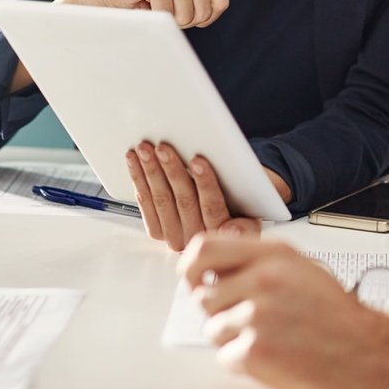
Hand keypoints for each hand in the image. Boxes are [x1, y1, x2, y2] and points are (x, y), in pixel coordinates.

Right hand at [58, 0, 228, 26]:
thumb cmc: (147, 1)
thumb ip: (204, 2)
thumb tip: (211, 15)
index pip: (220, 4)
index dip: (200, 18)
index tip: (180, 10)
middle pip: (203, 12)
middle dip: (182, 20)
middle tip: (161, 7)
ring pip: (187, 15)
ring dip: (167, 19)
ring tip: (152, 4)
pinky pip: (166, 14)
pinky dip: (153, 16)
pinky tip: (141, 2)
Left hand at [125, 142, 275, 251]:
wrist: (229, 217)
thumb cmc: (241, 202)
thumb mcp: (254, 204)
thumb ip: (247, 205)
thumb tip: (234, 230)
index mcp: (225, 233)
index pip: (213, 206)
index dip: (205, 182)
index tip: (198, 160)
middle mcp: (198, 240)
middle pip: (183, 201)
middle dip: (172, 170)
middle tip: (163, 148)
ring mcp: (175, 237)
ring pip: (161, 201)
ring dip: (150, 172)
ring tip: (145, 150)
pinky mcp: (159, 232)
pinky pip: (146, 205)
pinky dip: (139, 181)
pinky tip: (135, 163)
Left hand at [181, 236, 388, 388]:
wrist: (365, 352)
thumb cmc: (336, 314)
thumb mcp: (300, 268)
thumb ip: (257, 261)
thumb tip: (216, 268)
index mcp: (273, 255)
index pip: (205, 248)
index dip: (191, 265)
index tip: (192, 278)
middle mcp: (262, 279)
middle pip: (204, 293)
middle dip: (219, 309)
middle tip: (244, 317)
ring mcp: (256, 315)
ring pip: (213, 327)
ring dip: (233, 336)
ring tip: (269, 336)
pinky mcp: (254, 350)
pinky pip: (225, 356)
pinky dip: (244, 361)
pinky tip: (273, 354)